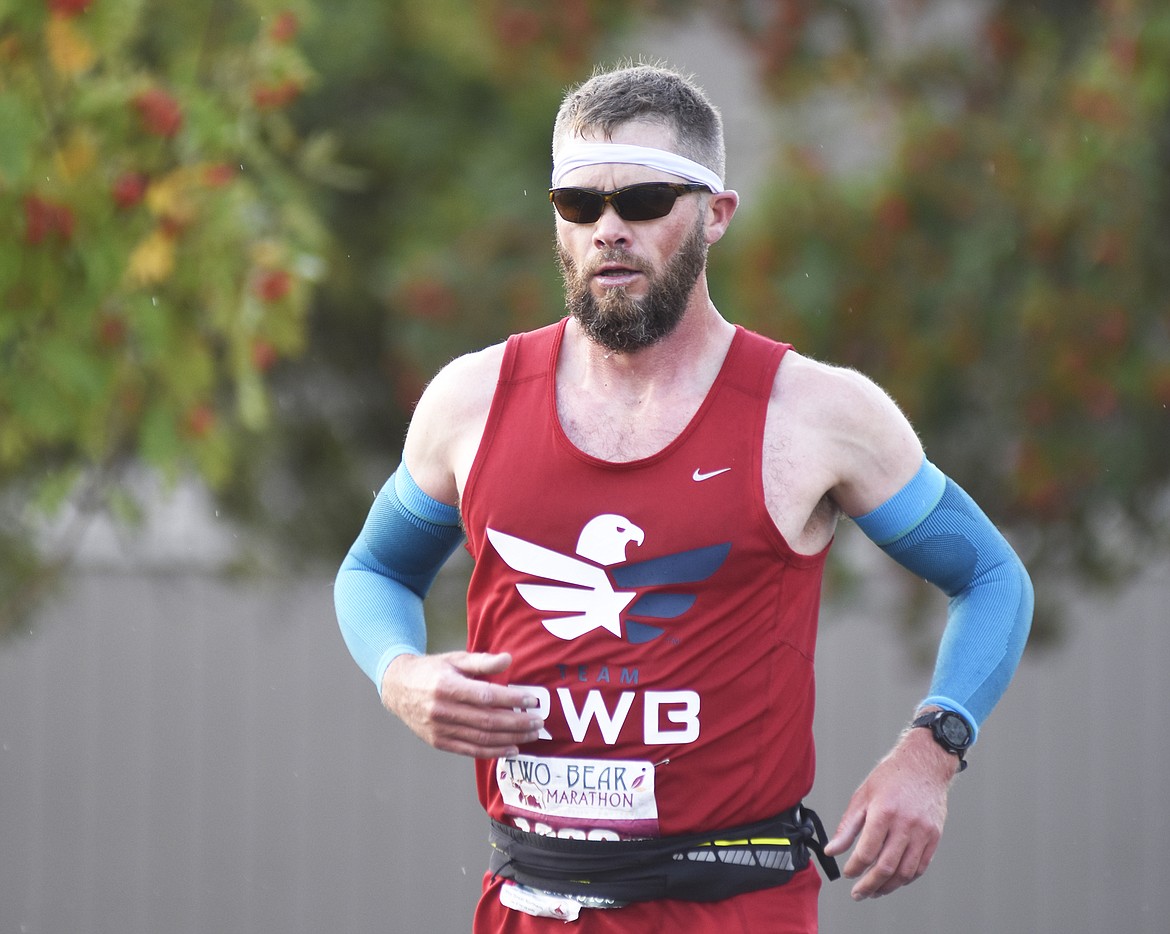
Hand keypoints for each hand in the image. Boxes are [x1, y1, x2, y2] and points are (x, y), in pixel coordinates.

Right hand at [381, 651, 543, 758]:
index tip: (532, 701)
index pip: (487, 697)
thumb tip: (509, 659)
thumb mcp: (455, 659)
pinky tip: (511, 748)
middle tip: (538, 722)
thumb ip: (483, 661)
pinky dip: (493, 752)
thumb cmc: (433, 671)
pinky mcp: (439, 742)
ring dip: (510, 739)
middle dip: (517, 723)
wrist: (398, 687)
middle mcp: (443, 710)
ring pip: (482, 739)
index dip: (512, 700)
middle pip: (488, 721)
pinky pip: (470, 750)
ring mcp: (439, 729)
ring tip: (530, 735)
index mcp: (448, 687)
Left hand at [823, 727, 957, 899]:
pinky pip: (920, 866)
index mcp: (884, 813)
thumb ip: (847, 827)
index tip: (847, 873)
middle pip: (886, 867)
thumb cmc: (890, 778)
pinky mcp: (935, 837)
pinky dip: (906, 878)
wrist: (924, 764)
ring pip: (905, 872)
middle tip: (858, 893)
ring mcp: (923, 832)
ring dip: (888, 887)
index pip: (867, 852)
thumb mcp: (862, 796)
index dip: (854, 868)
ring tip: (875, 891)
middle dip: (869, 885)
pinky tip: (894, 880)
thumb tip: (831, 851)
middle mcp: (906, 825)